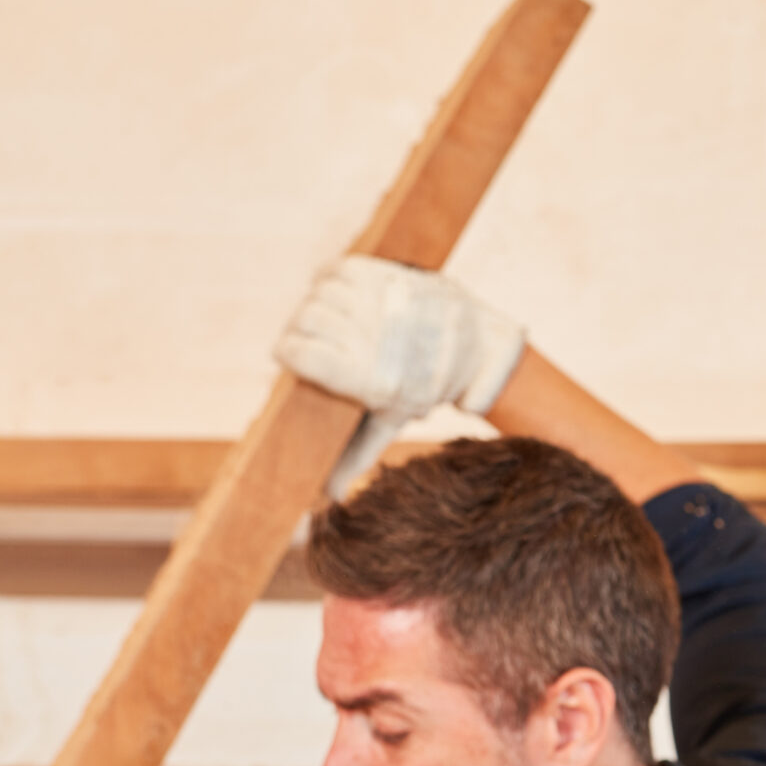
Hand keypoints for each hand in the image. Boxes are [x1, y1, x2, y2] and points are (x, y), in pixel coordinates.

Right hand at [274, 255, 526, 495]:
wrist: (476, 346)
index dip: (289, 354)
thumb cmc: (424, 385)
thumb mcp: (391, 419)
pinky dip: (332, 279)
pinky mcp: (390, 274)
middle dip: (304, 329)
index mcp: (374, 378)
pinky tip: (341, 295)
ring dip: (317, 304)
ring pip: (319, 294)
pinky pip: (338, 270)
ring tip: (332, 319)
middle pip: (306, 321)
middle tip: (315, 338)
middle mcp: (380, 341)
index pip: (300, 356)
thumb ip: (355, 451)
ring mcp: (386, 303)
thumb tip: (327, 496)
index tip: (291, 356)